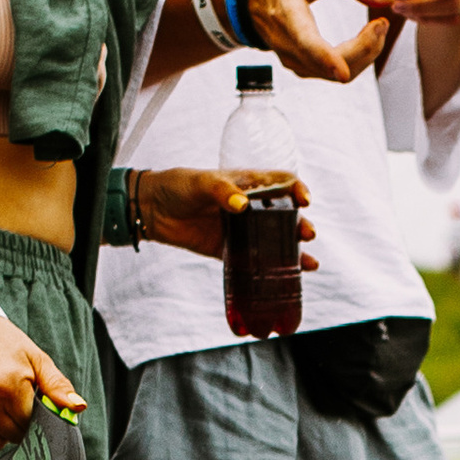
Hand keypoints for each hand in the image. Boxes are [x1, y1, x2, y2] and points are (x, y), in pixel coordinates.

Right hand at [0, 313, 84, 450]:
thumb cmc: (5, 345)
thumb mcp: (37, 359)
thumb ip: (57, 386)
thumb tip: (78, 406)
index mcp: (9, 384)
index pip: (30, 426)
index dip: (32, 419)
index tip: (28, 405)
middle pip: (11, 437)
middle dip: (16, 426)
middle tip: (11, 405)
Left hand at [135, 167, 318, 266]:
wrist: (152, 210)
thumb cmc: (178, 186)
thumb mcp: (201, 182)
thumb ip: (222, 191)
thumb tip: (242, 205)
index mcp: (248, 184)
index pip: (282, 183)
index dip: (297, 189)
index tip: (305, 200)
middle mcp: (250, 207)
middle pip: (285, 215)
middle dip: (300, 225)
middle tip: (307, 233)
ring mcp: (242, 230)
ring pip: (275, 240)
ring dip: (293, 250)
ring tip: (307, 262)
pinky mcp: (229, 251)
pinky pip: (255, 262)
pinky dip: (272, 269)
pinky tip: (288, 277)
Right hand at [246, 0, 400, 86]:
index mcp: (286, 13)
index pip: (305, 42)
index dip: (324, 58)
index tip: (341, 71)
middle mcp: (287, 43)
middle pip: (332, 65)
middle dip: (366, 48)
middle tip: (382, 23)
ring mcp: (293, 60)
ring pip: (338, 74)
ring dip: (365, 54)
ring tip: (377, 27)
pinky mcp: (302, 67)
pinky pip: (336, 73)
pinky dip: (357, 59)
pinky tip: (365, 39)